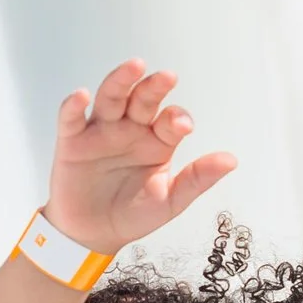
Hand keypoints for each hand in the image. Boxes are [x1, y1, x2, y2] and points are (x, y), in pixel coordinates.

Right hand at [46, 60, 236, 254]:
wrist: (92, 234)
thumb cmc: (132, 214)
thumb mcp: (170, 201)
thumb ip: (198, 179)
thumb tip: (231, 161)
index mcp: (157, 140)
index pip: (170, 120)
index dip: (177, 119)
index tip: (182, 126)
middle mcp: (130, 129)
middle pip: (142, 100)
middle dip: (154, 87)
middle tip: (167, 77)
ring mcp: (101, 132)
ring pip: (110, 98)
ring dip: (120, 81)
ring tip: (134, 67)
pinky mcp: (72, 141)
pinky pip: (71, 118)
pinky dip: (72, 105)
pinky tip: (81, 95)